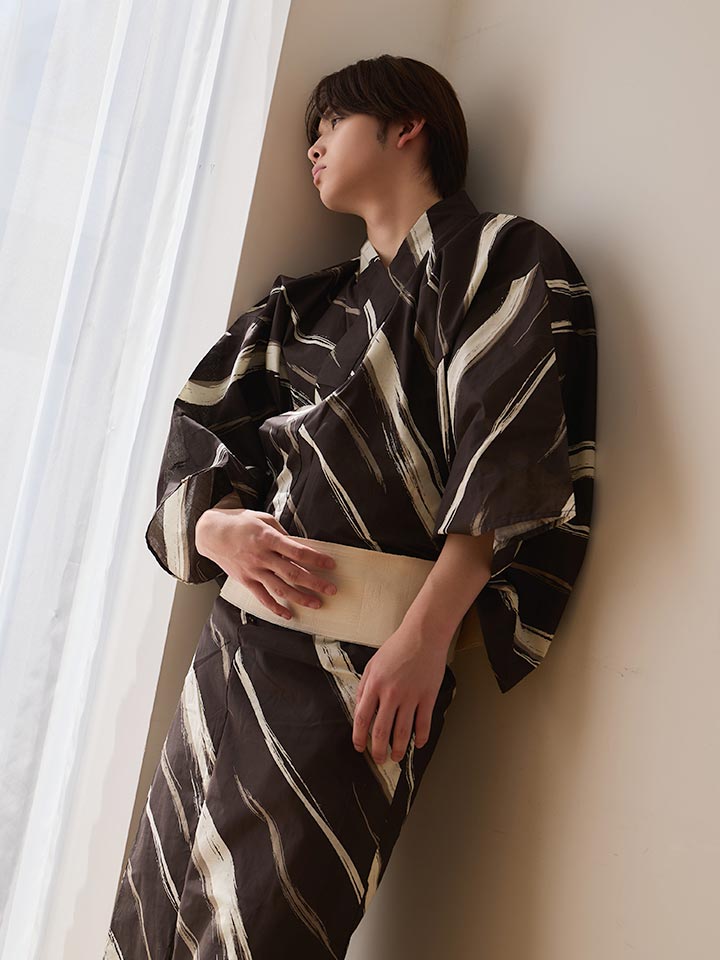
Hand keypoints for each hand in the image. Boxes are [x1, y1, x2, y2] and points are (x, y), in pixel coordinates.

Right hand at [195, 504, 336, 618]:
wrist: (211, 533)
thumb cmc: (239, 522)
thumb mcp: (263, 519)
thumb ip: (281, 533)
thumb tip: (298, 546)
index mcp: (268, 538)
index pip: (298, 551)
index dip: (316, 559)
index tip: (331, 565)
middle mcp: (261, 556)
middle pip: (293, 573)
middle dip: (315, 583)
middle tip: (331, 589)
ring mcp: (253, 570)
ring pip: (280, 588)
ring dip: (300, 598)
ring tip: (316, 603)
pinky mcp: (245, 580)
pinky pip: (262, 598)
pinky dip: (275, 608)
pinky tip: (288, 614)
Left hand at [352, 621, 448, 762]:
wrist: (423, 636)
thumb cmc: (397, 648)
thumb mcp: (373, 664)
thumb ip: (365, 686)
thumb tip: (359, 707)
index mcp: (375, 685)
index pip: (362, 718)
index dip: (359, 737)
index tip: (359, 747)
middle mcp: (391, 694)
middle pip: (381, 731)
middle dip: (378, 750)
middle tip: (379, 759)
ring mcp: (411, 696)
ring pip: (403, 732)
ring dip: (398, 749)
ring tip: (396, 757)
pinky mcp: (428, 697)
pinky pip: (424, 723)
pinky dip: (421, 737)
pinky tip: (417, 744)